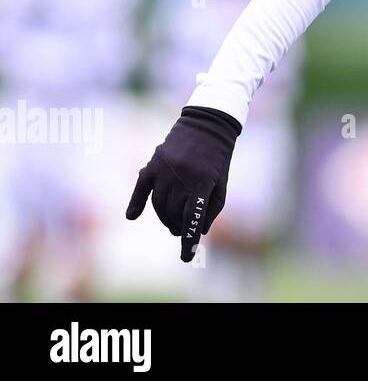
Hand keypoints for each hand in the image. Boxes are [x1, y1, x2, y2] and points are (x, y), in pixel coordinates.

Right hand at [126, 105, 240, 261]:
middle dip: (177, 226)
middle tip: (180, 231)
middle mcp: (181, 177)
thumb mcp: (221, 182)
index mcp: (202, 182)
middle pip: (173, 213)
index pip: (191, 219)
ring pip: (158, 204)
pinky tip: (132, 216)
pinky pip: (140, 187)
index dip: (188, 240)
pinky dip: (135, 202)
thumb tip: (198, 232)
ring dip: (164, 217)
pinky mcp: (153, 162)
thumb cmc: (218, 156)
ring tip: (171, 223)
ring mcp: (164, 169)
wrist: (208, 122)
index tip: (186, 257)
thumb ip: (211, 208)